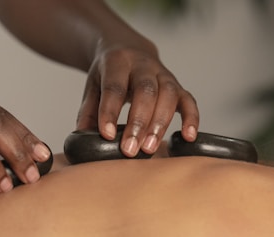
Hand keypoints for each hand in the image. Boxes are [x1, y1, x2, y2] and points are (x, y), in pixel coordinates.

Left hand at [76, 41, 198, 156]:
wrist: (128, 49)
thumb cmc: (108, 75)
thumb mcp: (92, 86)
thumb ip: (88, 111)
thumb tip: (82, 138)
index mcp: (117, 62)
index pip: (114, 87)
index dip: (110, 112)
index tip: (107, 135)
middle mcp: (143, 65)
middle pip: (145, 91)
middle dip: (138, 122)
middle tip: (129, 150)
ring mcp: (164, 74)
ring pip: (168, 95)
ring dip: (160, 124)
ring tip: (149, 149)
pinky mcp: (177, 85)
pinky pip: (188, 100)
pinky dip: (191, 118)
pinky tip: (188, 137)